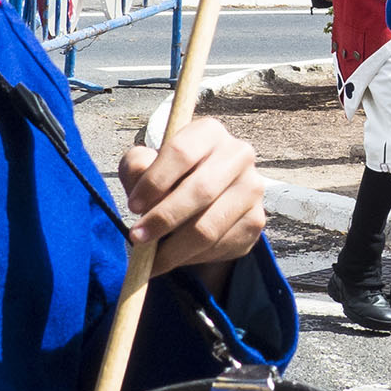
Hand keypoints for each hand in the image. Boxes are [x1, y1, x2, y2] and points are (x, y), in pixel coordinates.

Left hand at [118, 115, 265, 276]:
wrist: (203, 201)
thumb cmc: (168, 178)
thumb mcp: (145, 166)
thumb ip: (137, 165)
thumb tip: (141, 178)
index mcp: (209, 132)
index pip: (182, 152)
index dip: (154, 181)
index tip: (133, 206)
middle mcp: (238, 154)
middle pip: (201, 190)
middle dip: (163, 219)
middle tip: (137, 238)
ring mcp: (252, 188)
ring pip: (209, 227)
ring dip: (174, 249)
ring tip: (151, 259)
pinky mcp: (257, 220)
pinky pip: (220, 246)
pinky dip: (192, 257)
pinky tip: (176, 255)